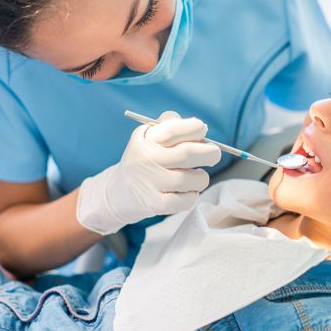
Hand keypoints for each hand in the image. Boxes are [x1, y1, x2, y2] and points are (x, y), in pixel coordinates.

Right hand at [77, 112, 220, 234]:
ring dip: (201, 178)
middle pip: (188, 153)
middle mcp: (147, 159)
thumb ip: (170, 126)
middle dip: (210, 153)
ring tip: (195, 177)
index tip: (202, 131)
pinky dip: (192, 195)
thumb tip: (199, 127)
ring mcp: (150, 182)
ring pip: (193, 179)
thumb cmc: (143, 160)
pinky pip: (187, 200)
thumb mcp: (148, 138)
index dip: (196, 128)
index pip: (175, 129)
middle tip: (214, 154)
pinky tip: (185, 191)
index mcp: (146, 139)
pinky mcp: (154, 204)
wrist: (117, 193)